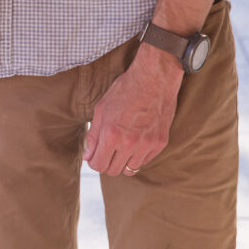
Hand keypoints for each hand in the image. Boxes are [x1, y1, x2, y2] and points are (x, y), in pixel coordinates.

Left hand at [82, 45, 182, 176]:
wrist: (154, 78)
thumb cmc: (124, 89)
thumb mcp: (101, 108)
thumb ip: (93, 135)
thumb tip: (88, 156)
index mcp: (111, 134)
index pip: (98, 165)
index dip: (93, 161)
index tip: (94, 155)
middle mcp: (129, 144)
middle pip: (113, 170)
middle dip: (106, 162)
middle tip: (107, 149)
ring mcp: (146, 145)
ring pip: (130, 169)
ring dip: (123, 160)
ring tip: (121, 144)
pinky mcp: (160, 144)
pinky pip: (145, 161)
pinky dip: (138, 155)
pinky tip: (135, 140)